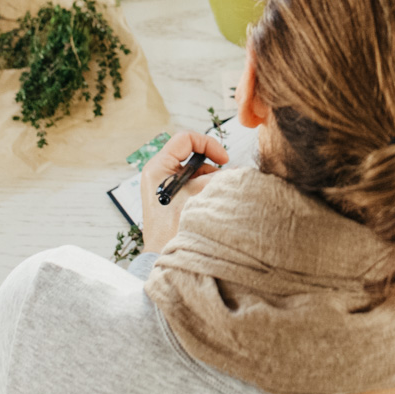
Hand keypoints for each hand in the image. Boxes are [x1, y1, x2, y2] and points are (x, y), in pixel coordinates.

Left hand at [139, 131, 228, 254]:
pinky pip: (190, 183)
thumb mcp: (198, 194)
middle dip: (211, 164)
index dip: (209, 144)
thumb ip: (217, 178)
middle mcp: (158, 172)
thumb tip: (237, 171)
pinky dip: (203, 188)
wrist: (162, 254)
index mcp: (158, 166)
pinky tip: (208, 200)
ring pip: (193, 170)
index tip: (224, 159)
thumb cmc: (173, 226)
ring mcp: (162, 184)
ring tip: (215, 193)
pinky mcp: (168, 195)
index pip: (187, 139)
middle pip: (190, 154)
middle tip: (223, 177)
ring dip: (208, 178)